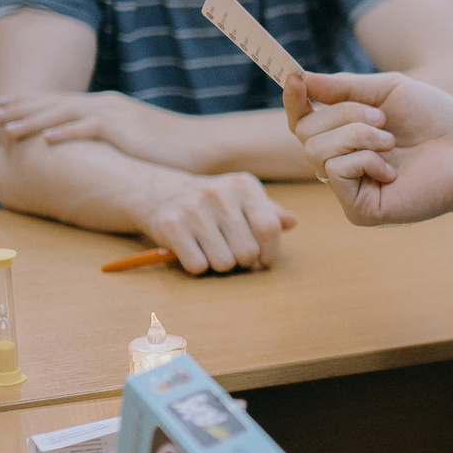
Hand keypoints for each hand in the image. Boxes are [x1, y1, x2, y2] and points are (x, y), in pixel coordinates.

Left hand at [0, 90, 191, 167]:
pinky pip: (89, 129)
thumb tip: (91, 155)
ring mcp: (115, 115)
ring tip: (6, 129)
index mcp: (107, 106)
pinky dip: (65, 132)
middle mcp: (106, 105)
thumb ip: (111, 140)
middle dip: (20, 108)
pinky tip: (44, 139)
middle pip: (54, 103)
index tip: (3, 106)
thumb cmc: (172, 149)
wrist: (205, 144)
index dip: (29, 103)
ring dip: (32, 121)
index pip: (60, 101)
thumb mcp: (134, 139)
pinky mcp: (126, 130)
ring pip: (64, 114)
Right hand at [140, 170, 295, 273]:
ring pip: (224, 263)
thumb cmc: (213, 203)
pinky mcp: (171, 225)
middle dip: (244, 261)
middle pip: (247, 251)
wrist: (161, 193)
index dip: (270, 252)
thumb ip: (269, 212)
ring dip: (220, 265)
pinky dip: (198, 266)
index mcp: (244, 185)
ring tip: (213, 250)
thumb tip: (291, 222)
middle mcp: (219, 193)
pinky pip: (198, 266)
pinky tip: (193, 251)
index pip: (269, 228)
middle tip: (233, 252)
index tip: (264, 260)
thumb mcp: (243, 200)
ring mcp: (193, 208)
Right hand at [287, 70, 452, 225]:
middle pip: (305, 131)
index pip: (302, 118)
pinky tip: (392, 169)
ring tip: (390, 141)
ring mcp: (347, 188)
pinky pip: (335, 172)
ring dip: (356, 135)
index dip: (293, 99)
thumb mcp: (388, 90)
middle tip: (382, 119)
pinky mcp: (358, 209)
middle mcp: (341, 161)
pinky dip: (364, 160)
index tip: (294, 79)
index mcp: (345, 133)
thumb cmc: (435, 120)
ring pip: (316, 150)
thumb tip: (299, 78)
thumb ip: (343, 87)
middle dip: (343, 115)